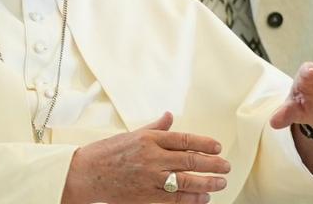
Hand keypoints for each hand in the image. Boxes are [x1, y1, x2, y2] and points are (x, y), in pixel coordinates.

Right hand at [61, 112, 229, 203]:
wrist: (87, 173)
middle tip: (226, 166)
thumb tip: (170, 116)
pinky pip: (174, 199)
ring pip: (186, 182)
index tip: (218, 147)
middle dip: (212, 164)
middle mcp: (152, 157)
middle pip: (190, 161)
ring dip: (207, 183)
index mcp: (149, 139)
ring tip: (220, 183)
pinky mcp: (146, 196)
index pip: (185, 140)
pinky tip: (202, 198)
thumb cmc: (107, 152)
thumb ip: (155, 127)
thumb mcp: (132, 134)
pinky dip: (191, 199)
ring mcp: (150, 178)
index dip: (205, 143)